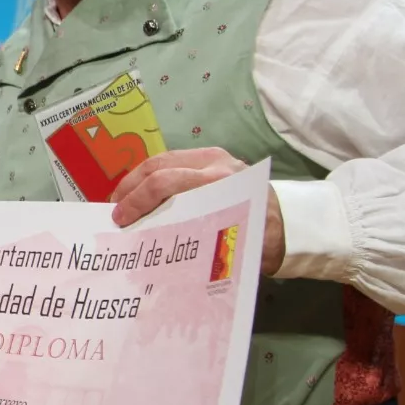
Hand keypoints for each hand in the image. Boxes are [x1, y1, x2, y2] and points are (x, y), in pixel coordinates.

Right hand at [109, 148, 284, 274]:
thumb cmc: (260, 242)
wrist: (292, 226)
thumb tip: (150, 245)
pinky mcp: (212, 158)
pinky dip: (151, 177)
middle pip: (158, 166)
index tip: (120, 221)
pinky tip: (140, 194)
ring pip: (162, 160)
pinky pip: (172, 162)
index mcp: (220, 184)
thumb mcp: (227, 246)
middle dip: (130, 187)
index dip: (137, 200)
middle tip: (113, 210)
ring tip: (120, 201)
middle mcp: (216, 164)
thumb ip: (191, 238)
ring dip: (136, 179)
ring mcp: (214, 157)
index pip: (166, 183)